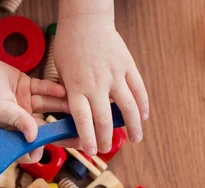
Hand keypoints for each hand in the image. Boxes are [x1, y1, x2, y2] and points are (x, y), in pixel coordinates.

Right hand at [0, 52, 69, 161]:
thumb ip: (19, 122)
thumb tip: (33, 138)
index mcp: (11, 131)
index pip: (30, 145)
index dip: (43, 147)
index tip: (60, 145)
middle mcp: (19, 120)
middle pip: (45, 128)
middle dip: (62, 130)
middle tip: (80, 131)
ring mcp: (24, 103)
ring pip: (47, 107)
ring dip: (62, 107)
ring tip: (79, 107)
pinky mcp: (25, 87)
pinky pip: (43, 90)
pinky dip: (53, 90)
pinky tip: (64, 91)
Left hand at [55, 14, 148, 155]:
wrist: (85, 20)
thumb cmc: (68, 47)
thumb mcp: (60, 73)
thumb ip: (70, 95)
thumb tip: (76, 118)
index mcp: (76, 88)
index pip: (83, 120)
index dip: (88, 138)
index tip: (90, 150)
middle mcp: (96, 84)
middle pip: (104, 119)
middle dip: (106, 138)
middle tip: (107, 149)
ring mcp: (114, 75)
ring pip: (127, 107)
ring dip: (133, 126)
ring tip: (136, 139)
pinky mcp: (127, 66)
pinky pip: (138, 89)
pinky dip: (143, 104)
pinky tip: (144, 116)